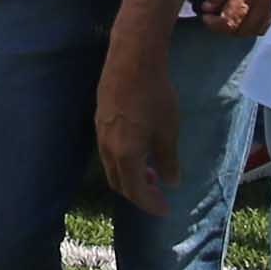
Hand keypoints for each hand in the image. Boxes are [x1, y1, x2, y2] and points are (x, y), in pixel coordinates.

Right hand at [97, 0, 182, 211]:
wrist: (132, 59)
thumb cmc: (155, 96)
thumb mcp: (168, 131)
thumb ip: (168, 160)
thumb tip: (171, 182)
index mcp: (126, 155)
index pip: (135, 192)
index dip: (151, 204)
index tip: (165, 209)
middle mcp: (107, 149)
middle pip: (119, 183)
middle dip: (138, 193)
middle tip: (158, 192)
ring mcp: (100, 134)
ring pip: (111, 167)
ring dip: (130, 175)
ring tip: (150, 170)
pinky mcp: (99, 119)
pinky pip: (108, 151)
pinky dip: (123, 160)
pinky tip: (138, 147)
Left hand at [192, 0, 270, 38]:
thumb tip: (207, 8)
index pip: (230, 20)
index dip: (214, 24)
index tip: (205, 17)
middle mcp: (261, 0)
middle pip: (242, 30)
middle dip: (224, 29)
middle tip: (212, 19)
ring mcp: (270, 2)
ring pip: (254, 30)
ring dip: (239, 30)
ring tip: (226, 19)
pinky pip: (265, 23)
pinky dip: (253, 26)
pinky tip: (244, 18)